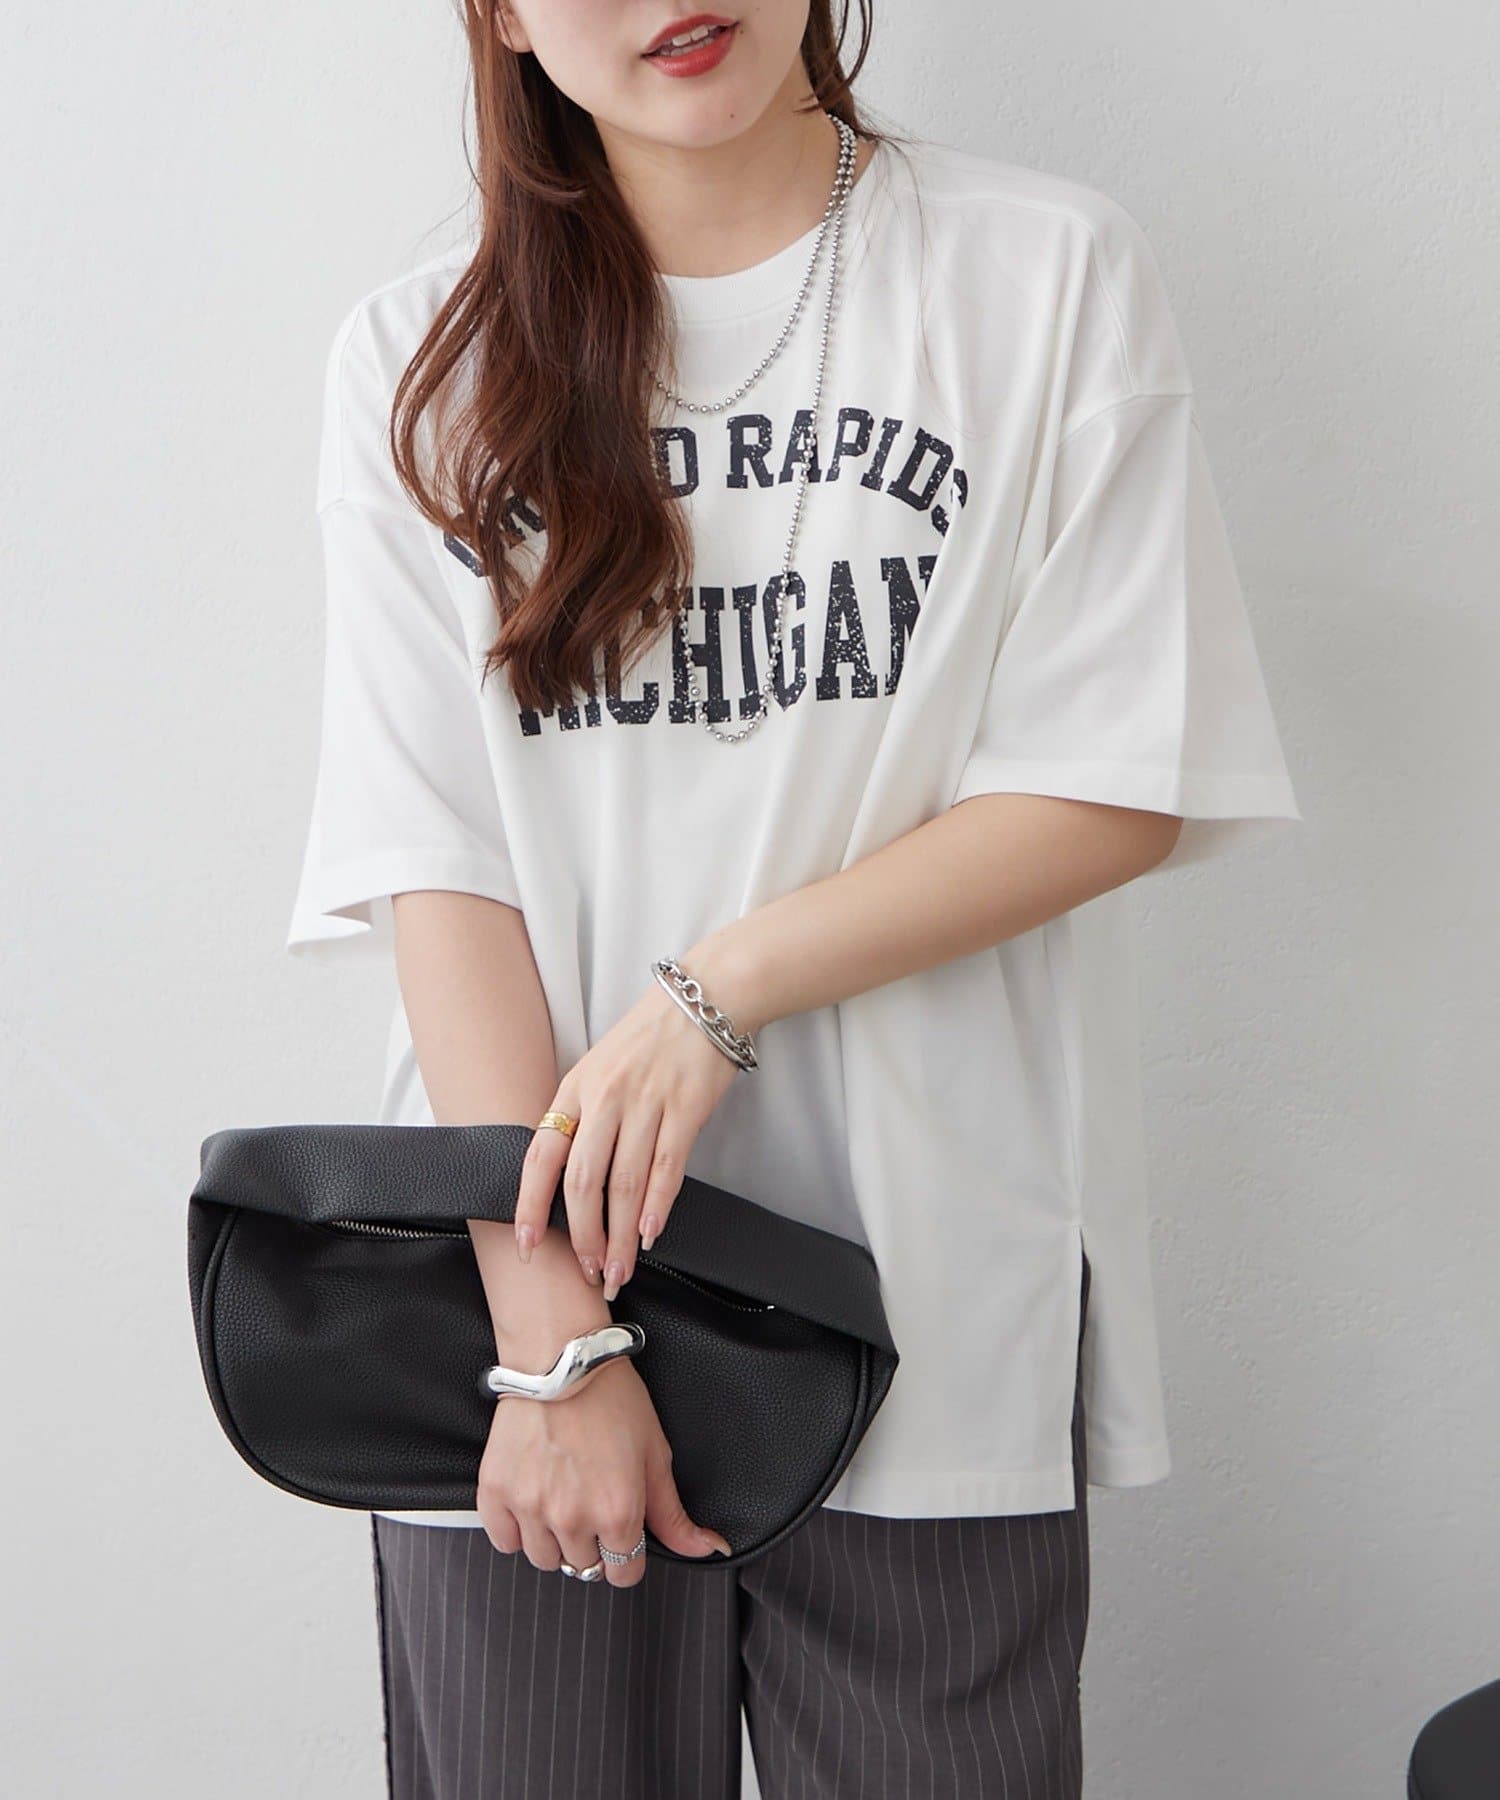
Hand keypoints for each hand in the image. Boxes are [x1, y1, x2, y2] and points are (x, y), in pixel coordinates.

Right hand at [475, 1355, 732, 1582]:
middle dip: (592, 1541)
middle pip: (584, 1567)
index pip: (623, 1573)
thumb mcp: (655, 1453)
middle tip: (590, 1500)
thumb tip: (707, 1548)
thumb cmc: (611, 1397)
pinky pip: (504, 1541)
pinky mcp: (496, 1493)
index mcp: (617, 1512)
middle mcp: (573, 1519)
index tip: (621, 1532)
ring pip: (544, 1560)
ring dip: (554, 1539)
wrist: (561, 1359)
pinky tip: (532, 1498)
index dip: (626, 1554)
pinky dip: (516, 1528)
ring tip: (561, 1497)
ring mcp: (530, 1508)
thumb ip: (673, 1513)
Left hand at [513, 950, 753, 1299]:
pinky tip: (651, 1235)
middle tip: (590, 1271)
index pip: (541, 1154)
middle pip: (583, 1181)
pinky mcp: (685, 1109)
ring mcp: (646, 1102)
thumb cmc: (649, 1038)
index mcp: (575, 1087)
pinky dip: (658, 1208)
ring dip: (622, 1235)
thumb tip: (568, 1179)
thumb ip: (582, 1114)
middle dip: (584, 1236)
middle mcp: (605, 1097)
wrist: (704, 999)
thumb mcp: (599, 1066)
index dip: (530, 1204)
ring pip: (625, 1184)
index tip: (528, 1244)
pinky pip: (667, 1169)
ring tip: (620, 1269)